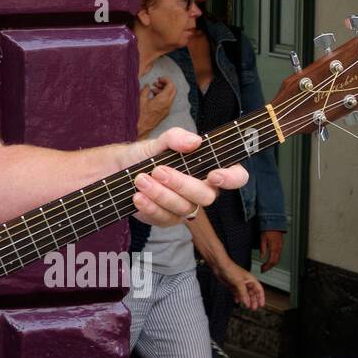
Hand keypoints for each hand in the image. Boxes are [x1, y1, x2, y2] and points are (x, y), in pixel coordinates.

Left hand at [130, 127, 249, 228]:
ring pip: (183, 208)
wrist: (121, 168)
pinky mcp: (166, 219)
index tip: (214, 175)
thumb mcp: (159, 141)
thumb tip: (195, 142)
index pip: (236, 177)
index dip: (232, 178)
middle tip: (158, 171)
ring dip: (161, 194)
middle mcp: (201, 191)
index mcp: (209, 169)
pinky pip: (164, 219)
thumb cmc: (147, 154)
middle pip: (206, 196)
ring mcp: (184, 207)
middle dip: (181, 184)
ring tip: (141, 179)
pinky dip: (150, 207)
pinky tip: (138, 196)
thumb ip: (176, 138)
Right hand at [137, 77, 174, 136]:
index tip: (159, 78)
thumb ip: (145, 90)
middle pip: (173, 90)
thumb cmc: (139, 115)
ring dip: (164, 90)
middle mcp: (167, 105)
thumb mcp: (140, 99)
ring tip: (153, 89)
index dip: (166, 80)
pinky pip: (167, 102)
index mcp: (163, 100)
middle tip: (157, 82)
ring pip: (170, 96)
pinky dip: (163, 96)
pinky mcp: (164, 113)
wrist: (140, 128)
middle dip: (166, 84)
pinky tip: (153, 96)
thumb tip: (148, 86)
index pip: (171, 86)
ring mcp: (167, 110)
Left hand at [217, 258, 264, 310]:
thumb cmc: (230, 268)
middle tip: (253, 308)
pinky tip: (237, 301)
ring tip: (247, 307)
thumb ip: (243, 293)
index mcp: (251, 280)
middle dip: (253, 301)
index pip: (259, 290)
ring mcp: (239, 284)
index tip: (261, 304)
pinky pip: (237, 294)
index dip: (261, 297)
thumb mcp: (239, 282)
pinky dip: (237, 298)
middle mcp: (246, 282)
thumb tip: (247, 302)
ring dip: (246, 300)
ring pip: (244, 294)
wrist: (219, 266)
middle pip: (252, 293)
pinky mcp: (232, 286)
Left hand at [260, 229, 284, 269]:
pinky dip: (275, 259)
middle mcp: (278, 248)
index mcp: (274, 248)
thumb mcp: (262, 239)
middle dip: (269, 267)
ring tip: (266, 266)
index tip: (262, 269)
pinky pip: (279, 254)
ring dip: (272, 264)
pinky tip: (271, 259)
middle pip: (275, 261)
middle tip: (263, 269)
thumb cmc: (268, 230)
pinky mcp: (280, 245)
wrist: (274, 223)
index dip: (267, 267)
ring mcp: (280, 247)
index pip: (271, 261)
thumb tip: (262, 257)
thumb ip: (263, 248)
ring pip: (278, 258)